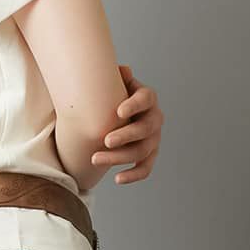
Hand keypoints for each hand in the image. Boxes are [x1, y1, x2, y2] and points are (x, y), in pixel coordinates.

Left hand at [93, 64, 162, 183]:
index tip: (118, 112)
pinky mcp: (150, 155)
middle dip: (126, 135)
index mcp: (147, 98)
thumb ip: (114, 77)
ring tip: (94, 159)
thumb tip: (122, 69)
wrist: (117, 114)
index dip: (134, 105)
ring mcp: (154, 138)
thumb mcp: (113, 84)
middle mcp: (155, 118)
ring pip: (142, 151)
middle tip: (105, 140)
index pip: (146, 99)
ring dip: (119, 157)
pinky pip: (146, 168)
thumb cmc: (113, 96)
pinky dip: (133, 175)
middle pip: (145, 129)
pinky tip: (117, 179)